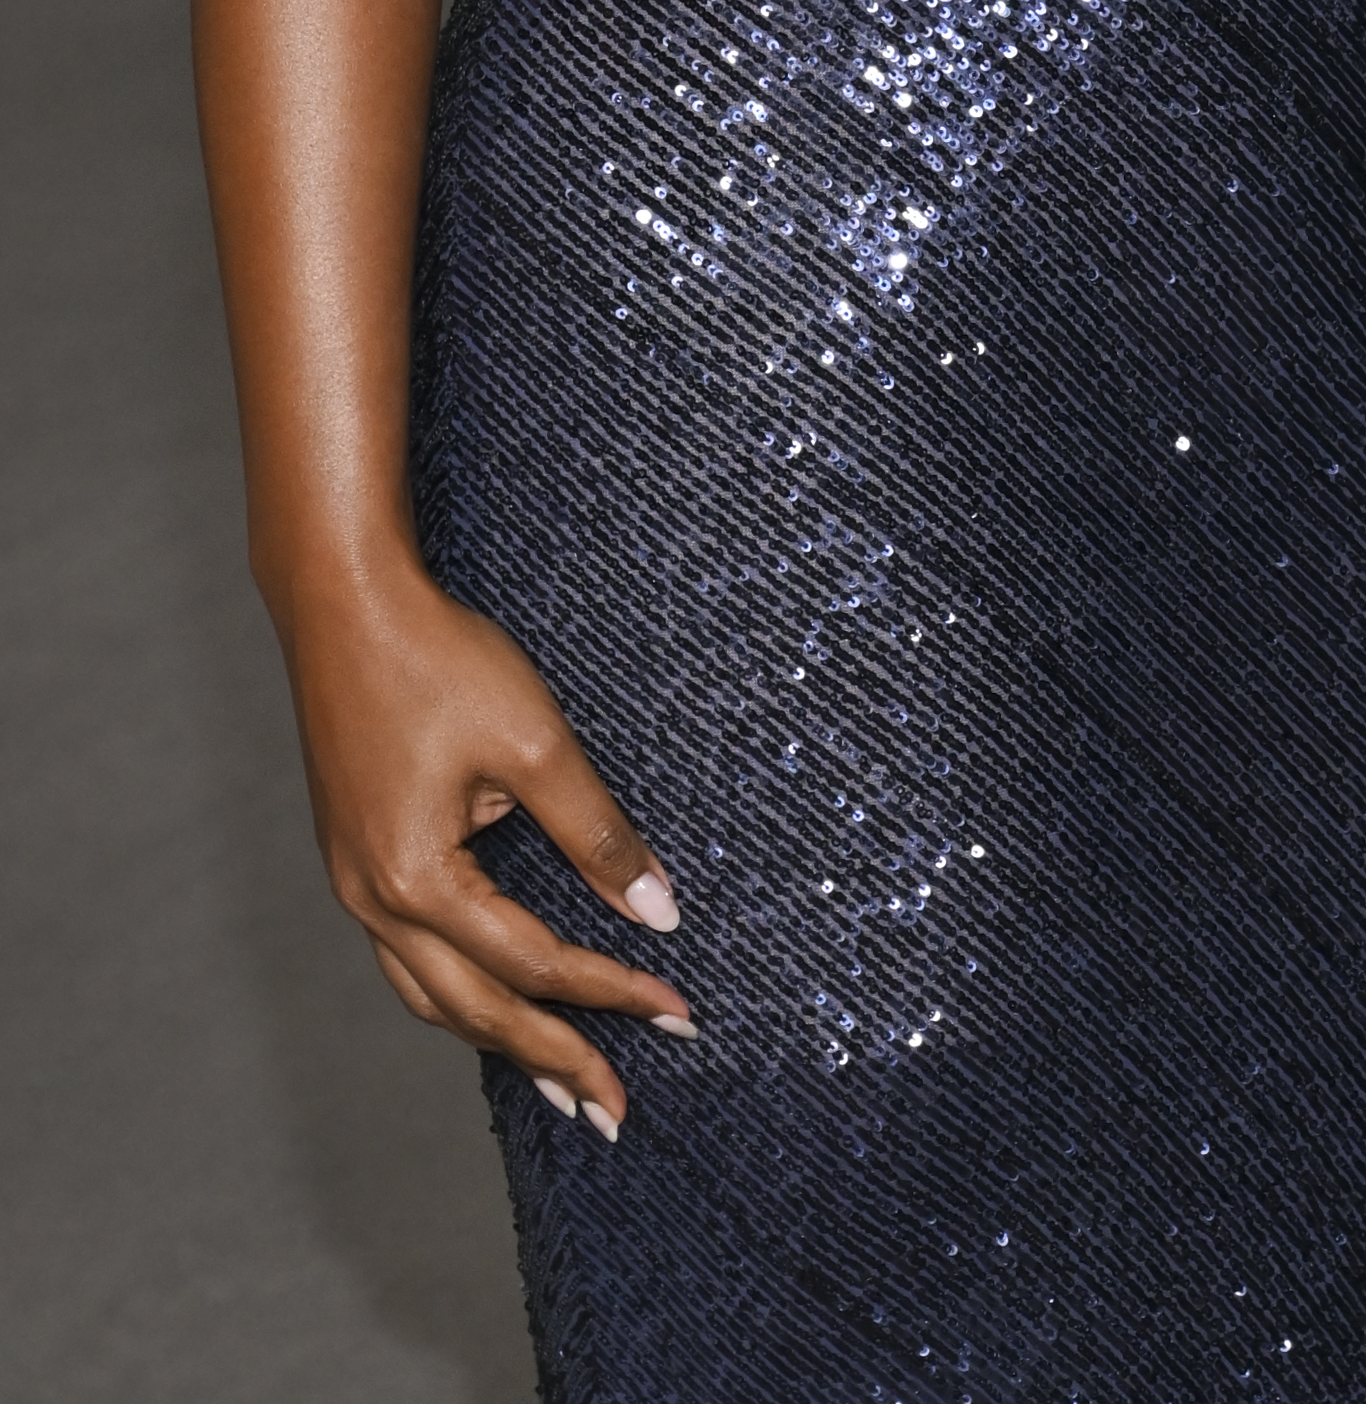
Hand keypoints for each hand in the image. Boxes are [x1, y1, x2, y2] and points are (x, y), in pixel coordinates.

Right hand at [278, 553, 693, 1134]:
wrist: (343, 604)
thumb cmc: (437, 661)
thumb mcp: (534, 743)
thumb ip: (596, 833)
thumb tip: (658, 911)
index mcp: (414, 882)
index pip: (532, 963)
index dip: (611, 990)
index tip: (677, 1012)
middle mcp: (373, 902)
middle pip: (474, 1010)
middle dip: (552, 1057)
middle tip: (619, 1107)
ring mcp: (355, 886)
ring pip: (432, 996)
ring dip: (500, 1040)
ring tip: (565, 1080)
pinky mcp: (357, 859)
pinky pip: (411, 957)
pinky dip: (462, 991)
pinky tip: (497, 997)